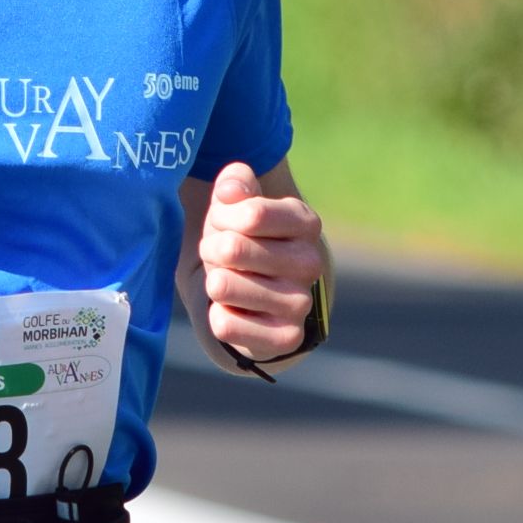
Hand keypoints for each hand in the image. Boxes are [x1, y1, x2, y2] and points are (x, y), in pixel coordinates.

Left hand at [199, 161, 325, 360]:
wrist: (251, 295)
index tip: (222, 221)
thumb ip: (234, 184)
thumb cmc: (241, 239)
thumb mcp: (235, 205)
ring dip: (213, 281)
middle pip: (232, 249)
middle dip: (212, 249)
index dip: (222, 216)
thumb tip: (230, 191)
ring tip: (224, 280)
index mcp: (305, 223)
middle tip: (219, 253)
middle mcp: (310, 263)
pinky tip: (232, 309)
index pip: (250, 213)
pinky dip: (218, 316)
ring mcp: (301, 303)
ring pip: (223, 286)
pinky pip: (225, 325)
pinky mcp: (287, 338)